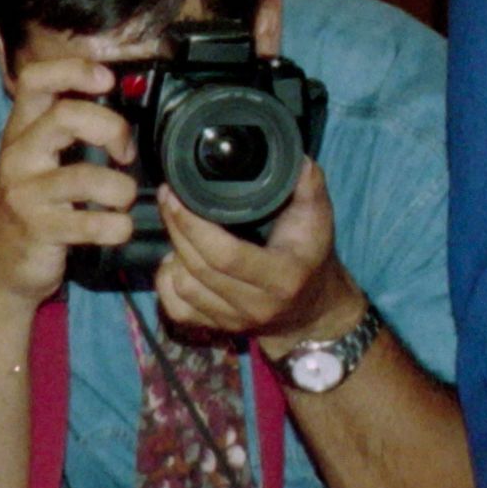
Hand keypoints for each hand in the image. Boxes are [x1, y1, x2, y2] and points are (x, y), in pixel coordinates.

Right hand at [0, 41, 142, 311]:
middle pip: (66, 116)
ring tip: (124, 199)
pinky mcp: (37, 229)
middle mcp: (18, 156)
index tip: (108, 78)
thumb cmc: (30, 210)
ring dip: (120, 188)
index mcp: (20, 132)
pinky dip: (116, 226)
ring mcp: (25, 193)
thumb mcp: (38, 163)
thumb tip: (120, 103)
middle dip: (112, 128)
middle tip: (126, 152)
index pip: (35, 80)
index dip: (74, 70)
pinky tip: (120, 228)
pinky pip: (89, 224)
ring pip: (84, 176)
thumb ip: (68, 132)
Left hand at [156, 153, 354, 355]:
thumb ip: (309, 187)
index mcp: (282, 277)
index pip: (225, 255)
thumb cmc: (311, 256)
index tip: (177, 195)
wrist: (312, 309)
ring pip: (182, 286)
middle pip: (197, 267)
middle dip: (176, 228)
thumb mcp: (319, 220)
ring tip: (178, 226)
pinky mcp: (216, 329)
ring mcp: (234, 320)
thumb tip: (296, 159)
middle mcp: (256, 304)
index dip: (193, 225)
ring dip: (173, 251)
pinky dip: (167, 281)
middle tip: (169, 198)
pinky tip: (178, 260)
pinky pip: (176, 307)